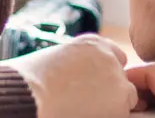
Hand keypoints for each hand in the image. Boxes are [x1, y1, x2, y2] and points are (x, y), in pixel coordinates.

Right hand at [9, 34, 137, 117]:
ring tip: (87, 112)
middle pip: (122, 76)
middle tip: (90, 104)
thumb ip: (74, 65)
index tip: (90, 87)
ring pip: (128, 97)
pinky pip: (124, 114)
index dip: (103, 75)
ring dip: (115, 106)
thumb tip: (73, 81)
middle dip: (112, 90)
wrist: (28, 96)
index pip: (113, 57)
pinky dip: (111, 117)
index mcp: (92, 43)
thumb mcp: (52, 60)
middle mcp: (109, 57)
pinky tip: (89, 117)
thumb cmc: (26, 82)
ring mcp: (117, 78)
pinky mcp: (121, 102)